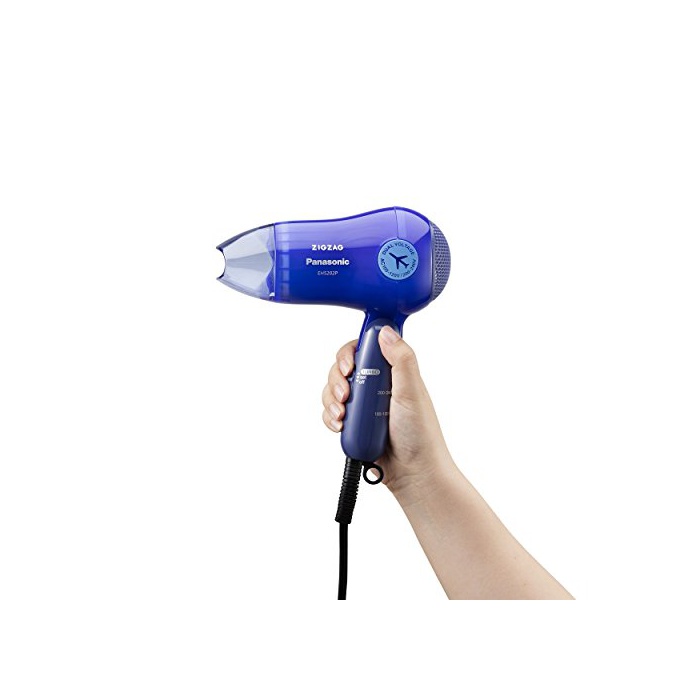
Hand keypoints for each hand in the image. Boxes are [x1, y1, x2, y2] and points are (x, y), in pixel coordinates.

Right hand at [321, 326, 453, 499]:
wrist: (414, 474)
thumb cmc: (421, 435)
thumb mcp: (412, 392)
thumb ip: (401, 360)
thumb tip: (385, 331)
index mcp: (392, 372)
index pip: (364, 348)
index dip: (350, 353)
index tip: (349, 366)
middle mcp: (377, 384)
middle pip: (343, 368)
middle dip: (337, 379)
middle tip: (345, 395)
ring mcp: (364, 404)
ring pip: (334, 390)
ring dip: (331, 400)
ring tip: (342, 415)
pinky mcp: (355, 423)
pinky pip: (331, 413)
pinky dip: (330, 417)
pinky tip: (339, 426)